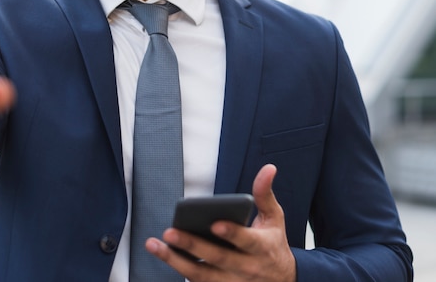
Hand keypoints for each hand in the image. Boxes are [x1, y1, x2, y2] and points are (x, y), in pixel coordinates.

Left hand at [147, 164, 295, 281]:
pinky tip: (165, 256)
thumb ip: (265, 194)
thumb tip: (268, 169)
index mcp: (262, 247)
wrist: (282, 281)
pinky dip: (181, 271)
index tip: (214, 223)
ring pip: (202, 275)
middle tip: (170, 232)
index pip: (246, 241)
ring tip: (155, 245)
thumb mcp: (275, 219)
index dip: (231, 233)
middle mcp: (246, 268)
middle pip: (218, 258)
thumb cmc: (272, 245)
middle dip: (192, 245)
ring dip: (176, 261)